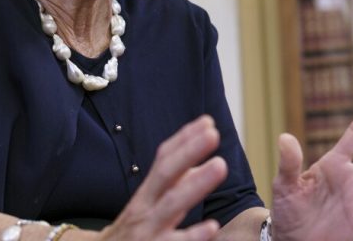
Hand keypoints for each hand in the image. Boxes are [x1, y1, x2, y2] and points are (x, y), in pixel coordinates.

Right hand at [96, 116, 226, 240]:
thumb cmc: (132, 233)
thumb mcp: (147, 206)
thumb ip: (172, 186)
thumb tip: (199, 164)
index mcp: (147, 193)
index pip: (164, 160)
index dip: (184, 140)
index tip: (207, 122)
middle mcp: (145, 208)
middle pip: (166, 174)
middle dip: (189, 152)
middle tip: (213, 134)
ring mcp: (149, 230)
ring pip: (171, 204)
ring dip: (196, 183)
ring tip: (220, 165)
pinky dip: (193, 235)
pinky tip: (212, 226)